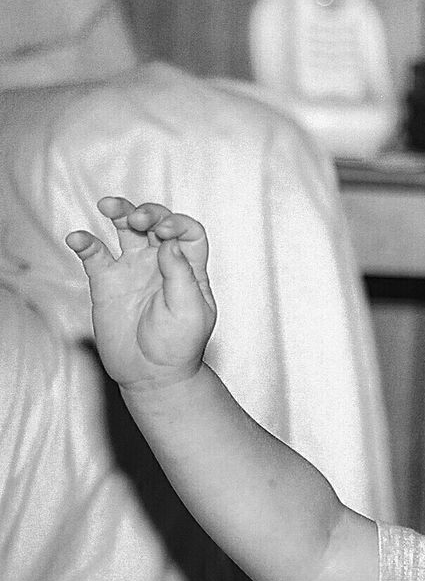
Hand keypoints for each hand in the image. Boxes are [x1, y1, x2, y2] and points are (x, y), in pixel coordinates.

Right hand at [65, 196, 215, 390]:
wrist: (153, 374)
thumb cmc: (180, 346)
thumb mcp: (191, 311)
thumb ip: (181, 275)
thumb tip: (168, 243)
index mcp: (189, 268)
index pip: (187, 232)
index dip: (178, 223)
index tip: (164, 234)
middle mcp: (161, 263)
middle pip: (156, 223)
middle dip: (148, 213)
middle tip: (138, 220)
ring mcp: (133, 270)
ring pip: (125, 230)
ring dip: (119, 212)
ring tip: (109, 206)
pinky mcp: (106, 282)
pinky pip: (95, 255)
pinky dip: (84, 242)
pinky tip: (77, 238)